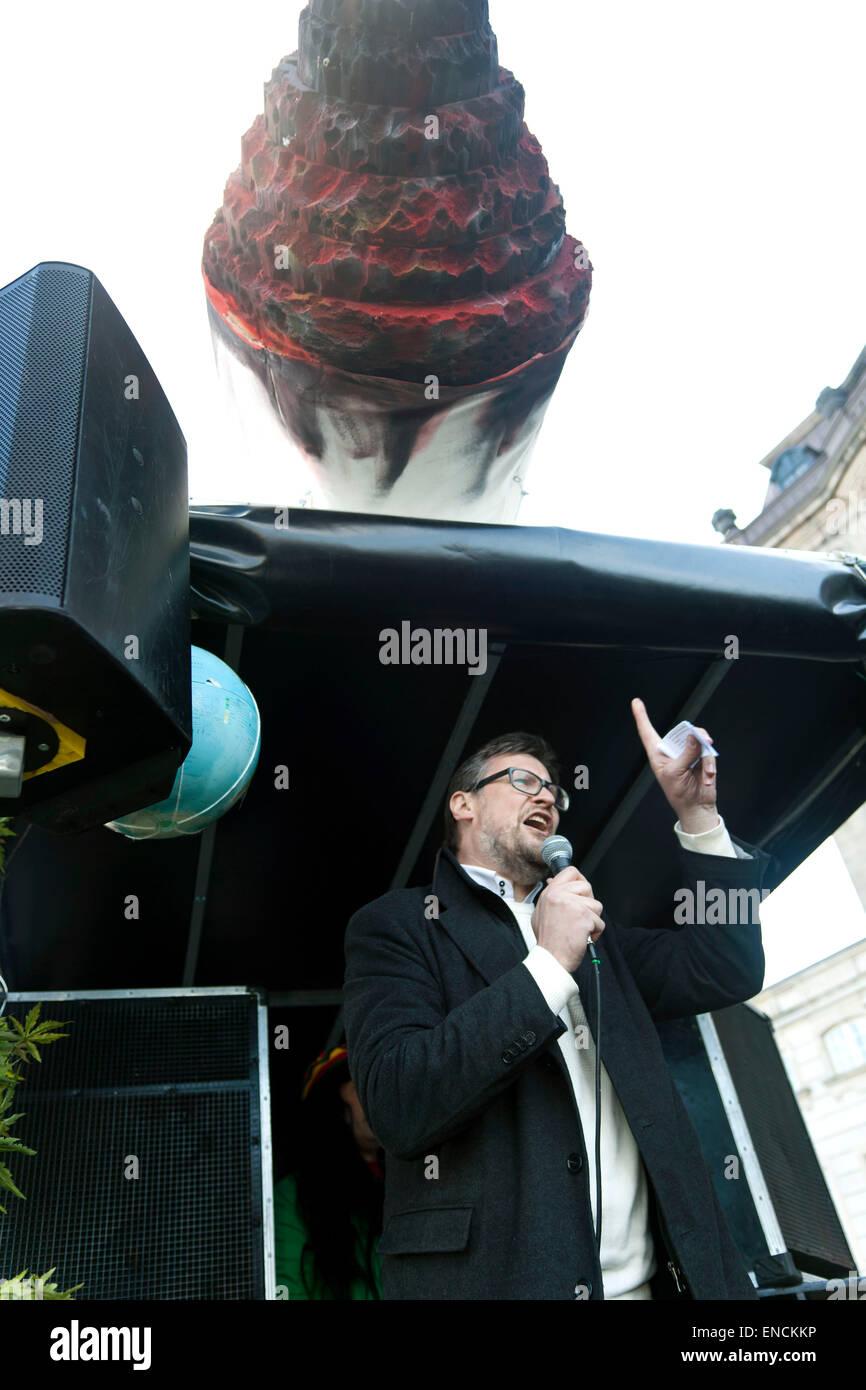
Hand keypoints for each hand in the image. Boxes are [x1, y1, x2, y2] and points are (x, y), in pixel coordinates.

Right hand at [533, 866, 604, 973]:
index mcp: (550, 893)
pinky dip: (595, 932)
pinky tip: (582, 937)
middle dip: (588, 903)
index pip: (571, 872)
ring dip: (592, 920)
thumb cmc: (548, 940)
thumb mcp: (541, 912)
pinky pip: (600, 922)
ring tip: (578, 930)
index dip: (579, 881)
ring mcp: (572, 905)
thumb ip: (550, 896)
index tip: (580, 893)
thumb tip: (554, 881)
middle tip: (578, 917)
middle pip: (587, 887)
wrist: (550, 959)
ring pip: (596, 905)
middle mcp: (560, 895)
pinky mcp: (584, 917)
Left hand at [630, 697, 719, 833]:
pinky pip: (708, 752)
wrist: (697, 807)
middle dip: (695, 735)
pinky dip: (709, 764)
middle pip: (681, 731)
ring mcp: (688, 752)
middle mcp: (672, 750)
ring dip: (705, 755)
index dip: (641, 716)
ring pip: (698, 738)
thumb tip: (695, 736)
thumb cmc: (679, 793)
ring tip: (705, 772)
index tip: (636, 701)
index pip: (647, 732)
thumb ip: (686, 753)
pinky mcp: (702, 756)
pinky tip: (707, 777)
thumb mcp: (677, 773)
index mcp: (658, 754)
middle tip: (705, 740)